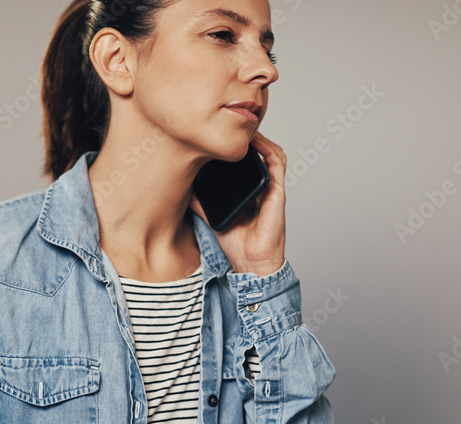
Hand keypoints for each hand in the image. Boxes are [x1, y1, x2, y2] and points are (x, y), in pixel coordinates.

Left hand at [189, 131, 286, 276]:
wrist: (251, 261)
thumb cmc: (236, 242)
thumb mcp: (212, 215)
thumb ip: (201, 201)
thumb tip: (183, 187)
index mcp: (250, 190)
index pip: (247, 162)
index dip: (238, 147)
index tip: (223, 135)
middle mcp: (262, 186)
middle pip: (260, 153)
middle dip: (249, 137)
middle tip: (233, 125)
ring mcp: (272, 188)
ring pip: (272, 153)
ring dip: (261, 138)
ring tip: (245, 128)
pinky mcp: (277, 192)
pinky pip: (277, 164)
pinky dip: (268, 149)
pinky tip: (257, 142)